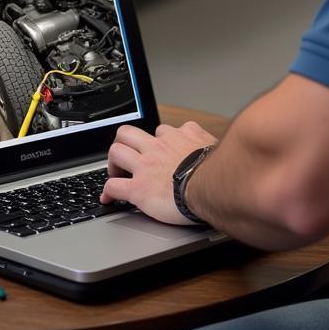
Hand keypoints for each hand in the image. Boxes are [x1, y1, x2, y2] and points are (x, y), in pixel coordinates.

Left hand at [101, 121, 217, 225]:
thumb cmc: (220, 171)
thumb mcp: (216, 147)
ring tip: (116, 173)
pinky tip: (108, 198)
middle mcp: (159, 146)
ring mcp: (146, 165)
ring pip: (116, 152)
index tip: (155, 150)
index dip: (155, 141)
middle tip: (127, 157)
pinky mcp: (138, 188)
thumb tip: (219, 151)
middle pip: (128, 132)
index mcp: (180, 136)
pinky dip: (108, 192)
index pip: (161, 131)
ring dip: (113, 164)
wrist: (212, 186)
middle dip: (123, 143)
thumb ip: (208, 145)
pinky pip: (114, 186)